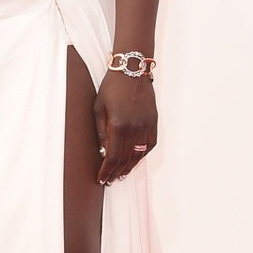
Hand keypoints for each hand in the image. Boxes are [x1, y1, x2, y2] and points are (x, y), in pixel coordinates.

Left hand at [93, 71, 157, 185]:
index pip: (112, 157)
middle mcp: (133, 128)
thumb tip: (103, 151)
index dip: (106, 171)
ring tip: (121, 175)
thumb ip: (101, 131)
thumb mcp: (98, 108)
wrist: (132, 71)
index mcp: (117, 126)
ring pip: (138, 155)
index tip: (102, 179)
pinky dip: (142, 156)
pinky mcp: (153, 122)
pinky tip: (135, 161)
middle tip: (109, 180)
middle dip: (116, 172)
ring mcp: (146, 126)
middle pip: (125, 159)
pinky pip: (149, 145)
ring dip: (129, 167)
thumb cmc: (111, 87)